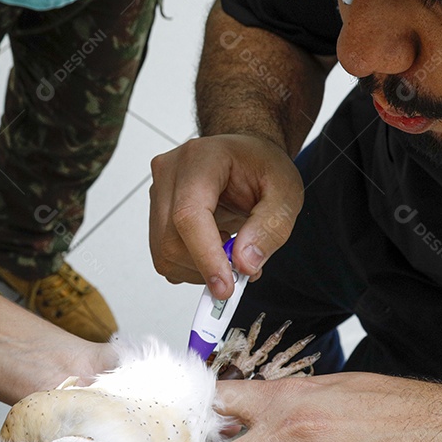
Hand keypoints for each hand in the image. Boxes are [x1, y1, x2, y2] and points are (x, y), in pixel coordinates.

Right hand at [148, 134, 303, 298]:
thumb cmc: (262, 166)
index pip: (189, 215)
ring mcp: (158, 193)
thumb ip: (270, 228)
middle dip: (206, 268)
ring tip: (231, 251)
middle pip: (171, 240)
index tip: (225, 287)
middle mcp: (170, 172)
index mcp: (201, 159)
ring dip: (200, 269)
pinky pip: (165, 257)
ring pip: (165, 255)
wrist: (245, 155)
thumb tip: (244, 264)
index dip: (205, 257)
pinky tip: (214, 249)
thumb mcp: (286, 193)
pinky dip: (191, 267)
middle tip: (242, 269)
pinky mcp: (155, 214)